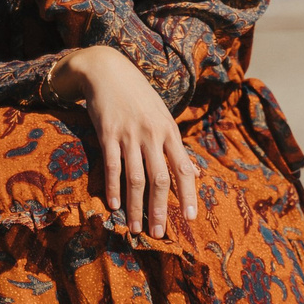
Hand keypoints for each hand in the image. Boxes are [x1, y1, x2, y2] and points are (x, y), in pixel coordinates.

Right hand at [54, 45, 197, 234]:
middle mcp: (152, 134)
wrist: (107, 70)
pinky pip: (112, 166)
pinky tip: (114, 205)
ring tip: (136, 228)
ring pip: (136, 178)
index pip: (183, 168)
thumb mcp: (163, 116)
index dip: (188, 194)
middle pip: (160, 179)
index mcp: (169, 131)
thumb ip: (177, 147)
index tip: (190, 218)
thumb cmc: (138, 96)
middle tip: (159, 234)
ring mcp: (129, 134)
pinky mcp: (107, 133)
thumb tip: (197, 174)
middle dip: (160, 209)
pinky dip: (113, 188)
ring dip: (137, 206)